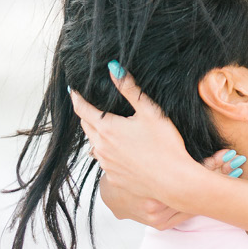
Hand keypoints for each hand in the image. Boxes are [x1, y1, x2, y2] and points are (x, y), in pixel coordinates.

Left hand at [69, 66, 234, 223]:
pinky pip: (105, 161)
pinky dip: (107, 152)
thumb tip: (113, 67)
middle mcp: (101, 147)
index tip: (73, 91)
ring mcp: (107, 164)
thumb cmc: (165, 145)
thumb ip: (129, 88)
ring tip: (105, 127)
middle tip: (89, 106)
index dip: (77, 98)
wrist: (174, 181)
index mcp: (107, 128)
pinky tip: (120, 150)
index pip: (83, 109)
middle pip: (86, 127)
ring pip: (94, 145)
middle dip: (86, 115)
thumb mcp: (149, 111)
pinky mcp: (114, 178)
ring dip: (96, 135)